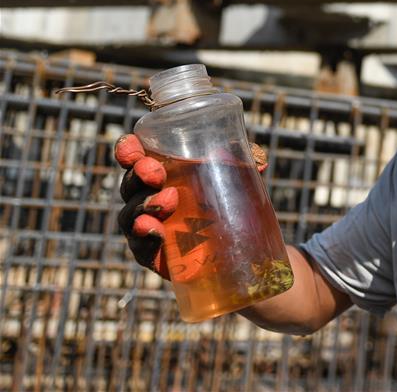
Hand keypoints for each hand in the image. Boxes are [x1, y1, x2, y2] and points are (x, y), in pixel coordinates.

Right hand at [115, 134, 268, 279]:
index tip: (133, 148)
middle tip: (157, 173)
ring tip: (169, 200)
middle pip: (131, 184)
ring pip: (130, 215)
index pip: (136, 158)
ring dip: (143, 205)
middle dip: (139, 175)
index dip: (128, 151)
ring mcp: (150, 228)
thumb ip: (245, 164)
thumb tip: (259, 161)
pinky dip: (144, 238)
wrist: (244, 251)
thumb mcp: (240, 180)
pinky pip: (140, 248)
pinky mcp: (155, 256)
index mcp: (164, 174)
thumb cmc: (233, 204)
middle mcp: (150, 199)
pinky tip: (156, 231)